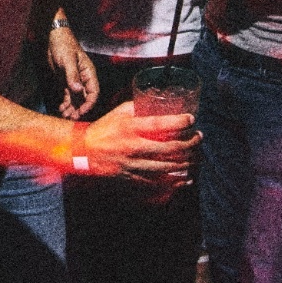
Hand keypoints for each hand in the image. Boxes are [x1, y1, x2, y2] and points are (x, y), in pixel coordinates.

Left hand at [47, 23, 98, 116]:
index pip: (93, 92)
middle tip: (71, 117)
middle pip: (84, 98)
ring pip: (76, 98)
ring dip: (71, 108)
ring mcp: (74, 80)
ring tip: (64, 116)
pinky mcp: (65, 81)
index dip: (88, 104)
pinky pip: (68, 95)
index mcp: (89, 73)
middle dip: (79, 109)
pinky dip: (65, 103)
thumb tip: (78, 90)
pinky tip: (61, 109)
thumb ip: (73, 76)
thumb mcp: (68, 60)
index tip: (81, 112)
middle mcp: (83, 79)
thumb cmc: (64, 45)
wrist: (54, 37)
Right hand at [81, 100, 197, 191]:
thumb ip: (138, 107)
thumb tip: (156, 100)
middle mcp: (134, 147)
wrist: (83, 152)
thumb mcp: (118, 112)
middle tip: (198, 138)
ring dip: (187, 162)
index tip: (191, 119)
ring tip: (196, 156)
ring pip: (168, 167)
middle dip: (190, 143)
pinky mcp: (132, 178)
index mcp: (131, 128)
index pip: (161, 124)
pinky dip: (175, 182)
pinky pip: (158, 182)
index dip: (180, 122)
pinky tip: (186, 178)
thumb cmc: (103, 129)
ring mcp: (133, 165)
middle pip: (170, 147)